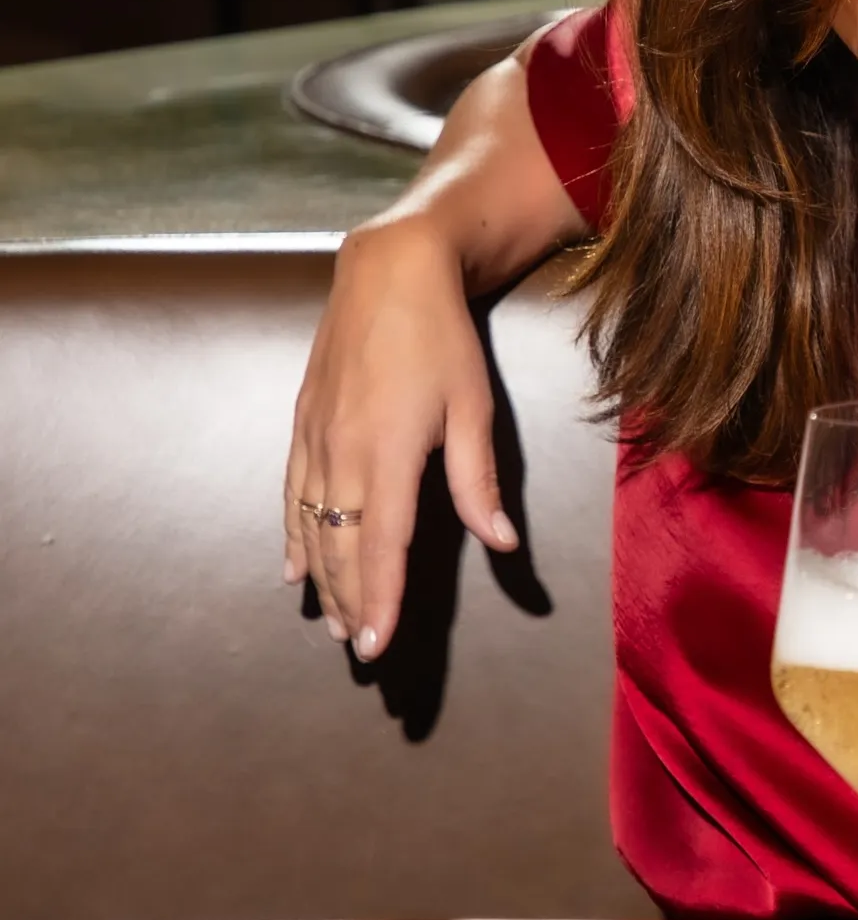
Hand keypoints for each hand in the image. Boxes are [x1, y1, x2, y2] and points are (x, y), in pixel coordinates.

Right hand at [283, 217, 519, 658]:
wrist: (390, 271)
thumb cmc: (442, 338)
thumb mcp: (473, 407)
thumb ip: (479, 481)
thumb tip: (503, 543)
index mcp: (388, 454)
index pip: (381, 546)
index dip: (379, 598)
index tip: (378, 646)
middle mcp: (341, 453)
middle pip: (340, 546)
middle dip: (349, 599)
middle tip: (359, 649)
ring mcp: (315, 438)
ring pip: (311, 526)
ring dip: (322, 577)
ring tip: (333, 620)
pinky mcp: (303, 421)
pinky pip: (292, 493)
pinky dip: (293, 535)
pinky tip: (294, 565)